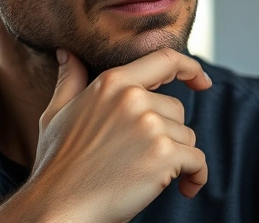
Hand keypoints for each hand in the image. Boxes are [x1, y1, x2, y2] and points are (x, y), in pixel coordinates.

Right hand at [16, 47, 211, 222]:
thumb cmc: (57, 164)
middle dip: (168, 134)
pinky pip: (198, 161)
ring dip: (177, 158)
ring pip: (187, 137)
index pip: (163, 60)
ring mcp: (149, 126)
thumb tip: (67, 53)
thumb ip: (70, 80)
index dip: (189, 67)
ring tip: (149, 174)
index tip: (202, 81)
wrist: (58, 205)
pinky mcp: (163, 155)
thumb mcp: (56, 113)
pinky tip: (184, 188)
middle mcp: (132, 99)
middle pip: (176, 109)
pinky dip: (196, 177)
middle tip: (141, 158)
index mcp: (111, 83)